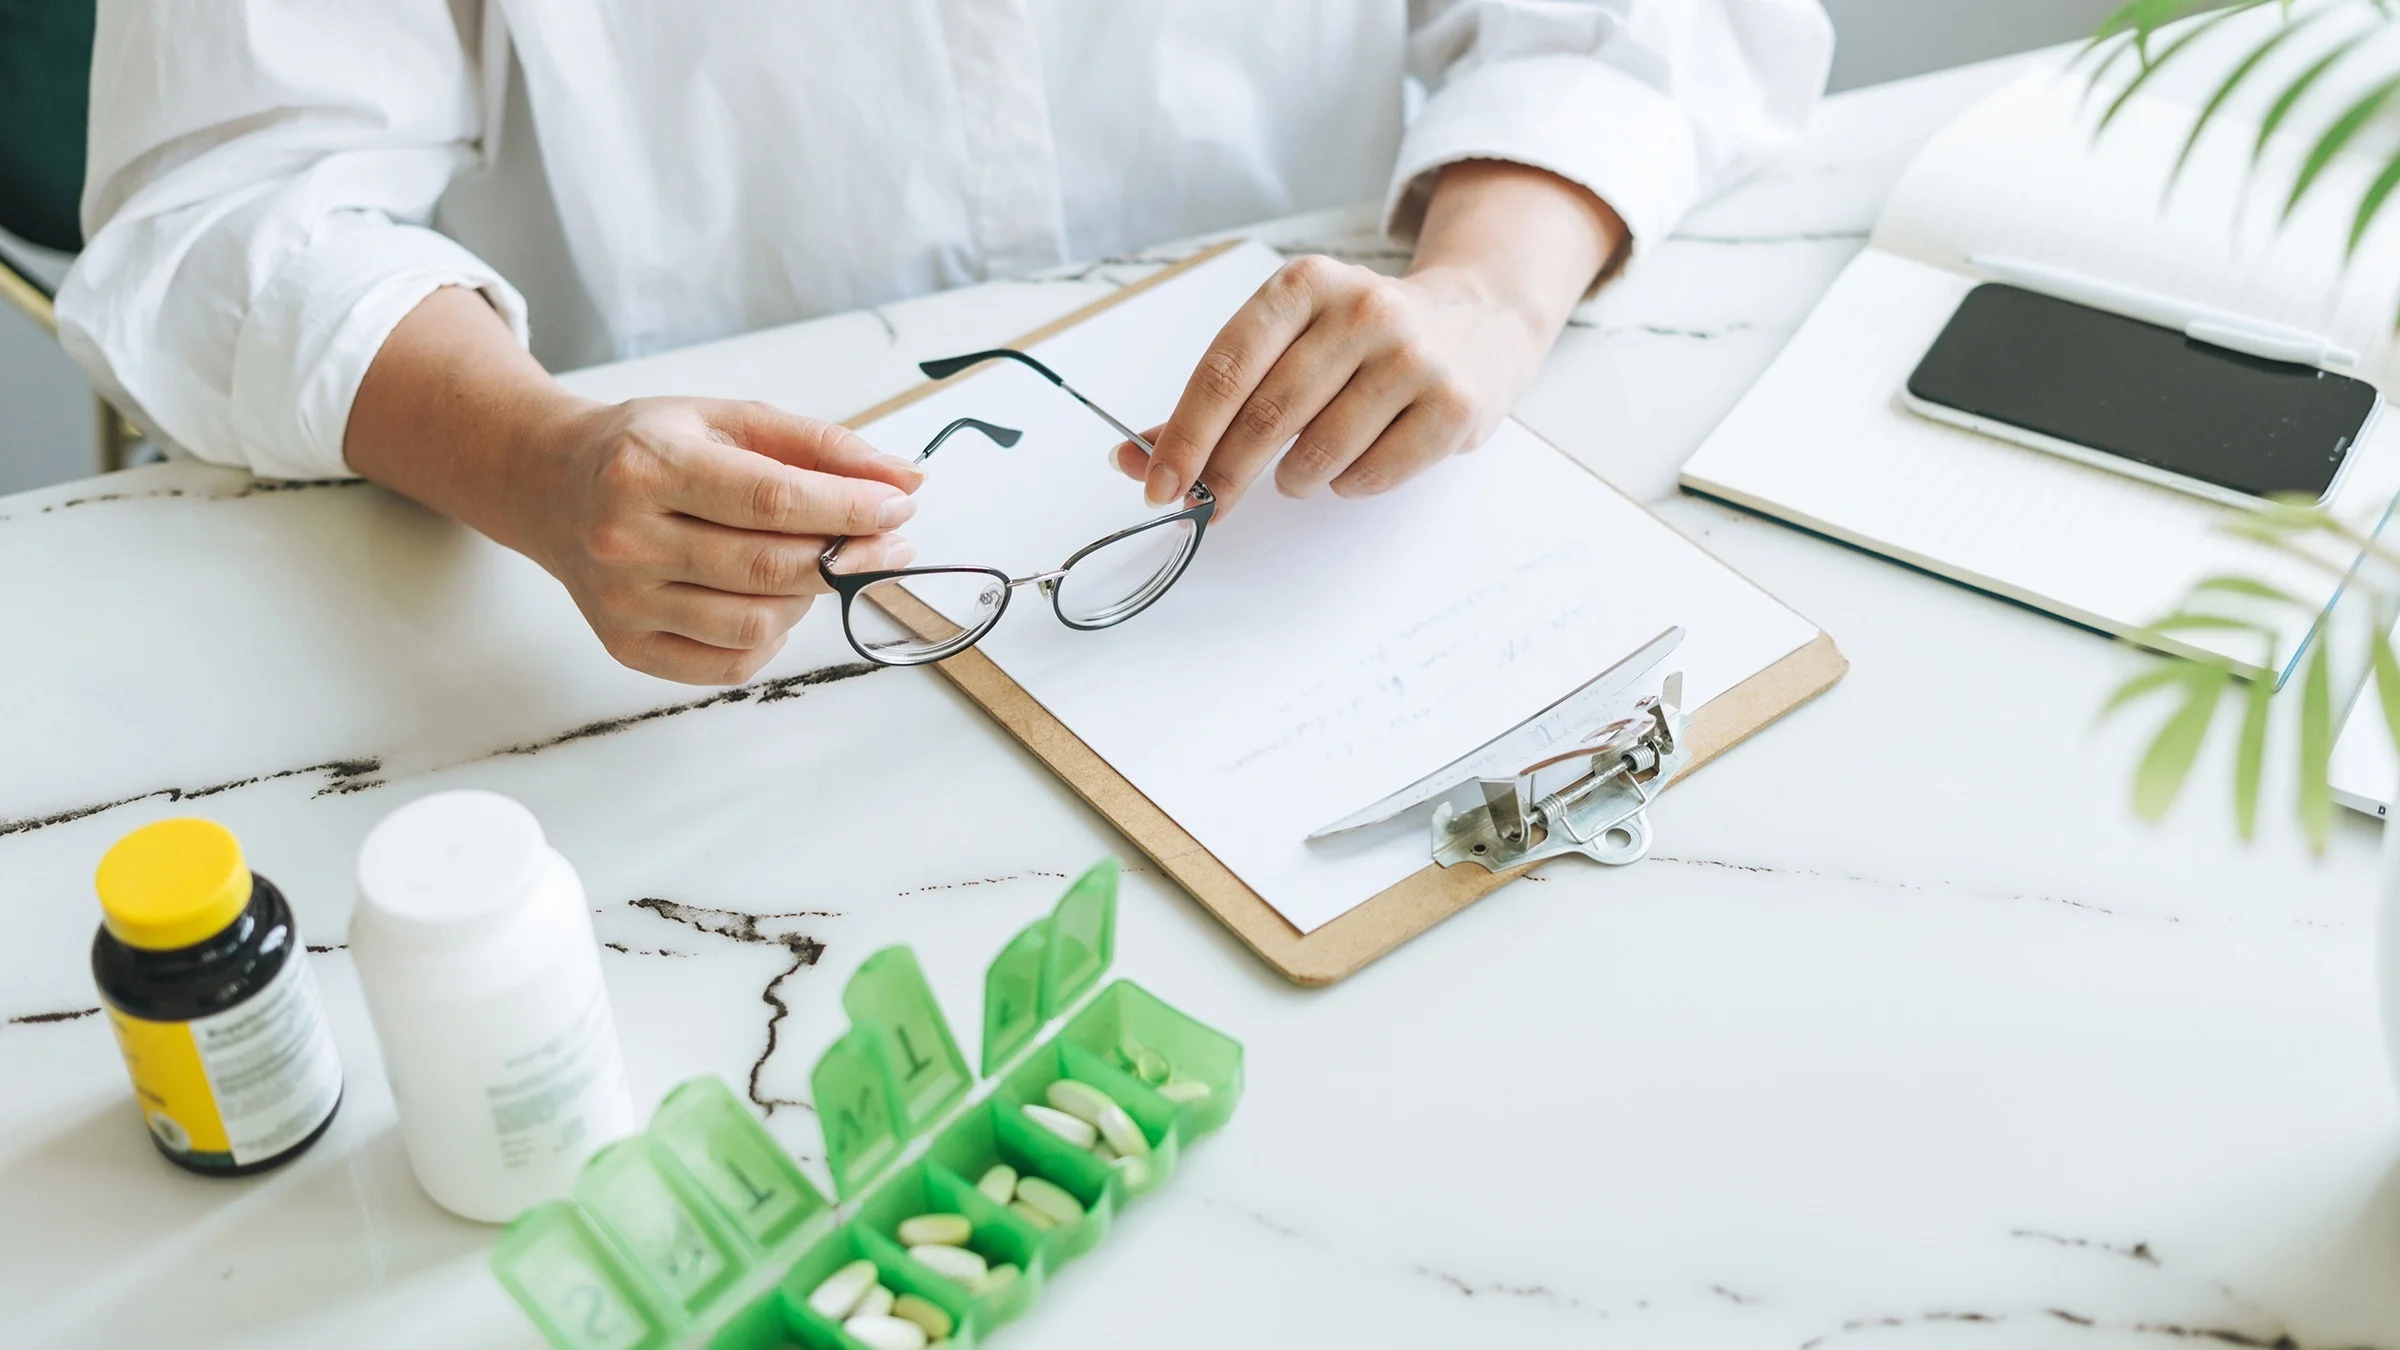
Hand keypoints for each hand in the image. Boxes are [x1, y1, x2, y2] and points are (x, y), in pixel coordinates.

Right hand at [512, 397, 921, 683]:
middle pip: (770, 568)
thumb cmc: (646, 448)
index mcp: (648, 467)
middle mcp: (626, 538)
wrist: (550, 485)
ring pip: (757, 623)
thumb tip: (903, 479)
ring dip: (809, 597)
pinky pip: (730, 662)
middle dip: (849, 556)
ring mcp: (623, 601)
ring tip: (812, 563)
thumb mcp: (726, 419)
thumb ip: (817, 446)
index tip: (898, 506)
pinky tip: (772, 599)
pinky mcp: (626, 645)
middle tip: (886, 540)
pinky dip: (773, 637)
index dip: (849, 508)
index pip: (772, 500)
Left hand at [1113, 257, 1548, 513]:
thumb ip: (1215, 397)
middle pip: (1266, 416)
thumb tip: (1135, 457)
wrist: (1481, 318)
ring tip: (1300, 468)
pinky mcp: (1454, 404)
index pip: (1225, 370)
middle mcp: (1361, 310)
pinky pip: (1370, 475)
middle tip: (1208, 506)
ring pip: (1318, 453)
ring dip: (1293, 480)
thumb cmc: (1363, 340)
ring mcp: (1414, 356)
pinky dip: (1346, 486)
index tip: (1158, 486)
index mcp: (1304, 285)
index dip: (1184, 437)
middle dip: (1224, 475)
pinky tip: (1354, 462)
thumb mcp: (1290, 340)